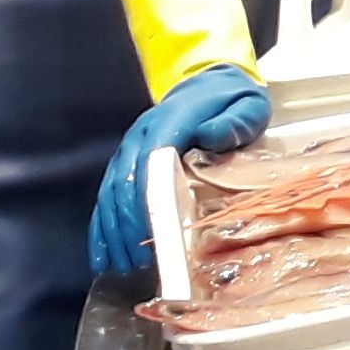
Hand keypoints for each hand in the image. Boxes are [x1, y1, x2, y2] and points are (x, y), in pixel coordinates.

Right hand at [92, 63, 268, 281]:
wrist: (210, 82)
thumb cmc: (232, 100)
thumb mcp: (245, 106)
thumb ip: (230, 123)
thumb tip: (209, 137)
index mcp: (170, 120)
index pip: (151, 161)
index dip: (150, 197)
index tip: (154, 232)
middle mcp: (142, 135)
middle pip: (125, 183)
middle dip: (129, 225)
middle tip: (140, 262)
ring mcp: (129, 148)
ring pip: (110, 193)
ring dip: (114, 232)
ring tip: (123, 267)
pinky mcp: (125, 161)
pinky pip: (107, 196)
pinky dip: (103, 227)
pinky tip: (104, 256)